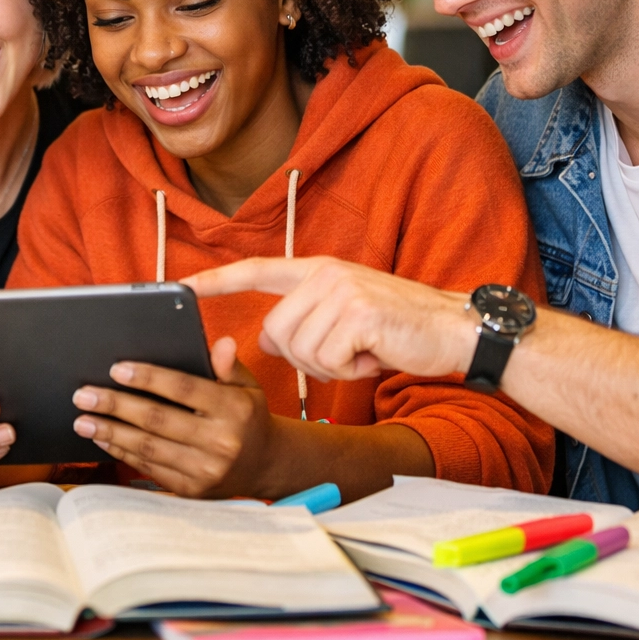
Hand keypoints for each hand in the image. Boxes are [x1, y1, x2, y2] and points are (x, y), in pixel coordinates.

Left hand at [70, 337, 274, 498]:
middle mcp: (221, 442)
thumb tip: (221, 343)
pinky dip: (122, 452)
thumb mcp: (247, 386)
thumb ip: (228, 365)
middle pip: (157, 419)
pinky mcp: (193, 490)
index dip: (147, 377)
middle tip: (84, 394)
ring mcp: (206, 470)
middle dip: (115, 405)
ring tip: (83, 419)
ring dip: (110, 432)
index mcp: (234, 410)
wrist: (265, 464)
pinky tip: (103, 438)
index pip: (183, 389)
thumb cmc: (247, 416)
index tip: (116, 369)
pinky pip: (150, 468)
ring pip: (148, 447)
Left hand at [183, 257, 473, 381]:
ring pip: (300, 350)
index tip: (183, 286)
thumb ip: (305, 319)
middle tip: (346, 351)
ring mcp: (341, 291)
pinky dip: (351, 369)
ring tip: (365, 349)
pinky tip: (375, 354)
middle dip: (307, 357)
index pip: (255, 270)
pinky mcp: (357, 314)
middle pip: (276, 332)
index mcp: (318, 270)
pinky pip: (328, 360)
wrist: (455, 329)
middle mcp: (325, 274)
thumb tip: (265, 338)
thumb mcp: (346, 316)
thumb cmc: (400, 330)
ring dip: (332, 364)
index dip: (217, 279)